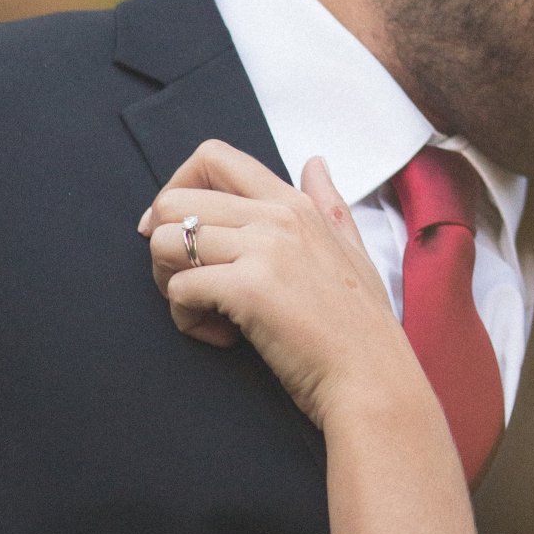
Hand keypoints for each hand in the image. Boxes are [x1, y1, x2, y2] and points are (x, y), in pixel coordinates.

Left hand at [143, 140, 409, 426]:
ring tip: (205, 310)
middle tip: (188, 283)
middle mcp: (276, 215)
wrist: (371, 377)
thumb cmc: (362, 324)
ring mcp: (263, 249)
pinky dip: (187, 319)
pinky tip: (223, 337)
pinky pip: (179, 289)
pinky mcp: (248, 289)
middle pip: (172, 201)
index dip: (178, 188)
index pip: (213, 157)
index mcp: (294, 203)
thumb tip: (315, 162)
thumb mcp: (353, 248)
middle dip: (162, 245)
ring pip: (165, 242)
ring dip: (168, 283)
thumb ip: (330, 203)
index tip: (177, 230)